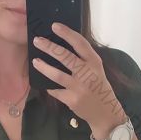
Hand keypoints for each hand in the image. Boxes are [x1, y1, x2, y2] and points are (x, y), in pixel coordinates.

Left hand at [31, 22, 125, 138]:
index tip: (55, 26)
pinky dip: (50, 87)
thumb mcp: (96, 70)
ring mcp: (79, 87)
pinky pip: (56, 91)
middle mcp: (88, 73)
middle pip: (65, 56)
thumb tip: (62, 46)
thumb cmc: (99, 87)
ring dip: (44, 67)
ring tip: (35, 61)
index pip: (80, 43)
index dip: (67, 33)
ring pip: (57, 75)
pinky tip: (45, 85)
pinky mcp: (72, 100)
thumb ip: (84, 59)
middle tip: (37, 40)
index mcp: (94, 62)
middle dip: (49, 47)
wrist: (105, 113)